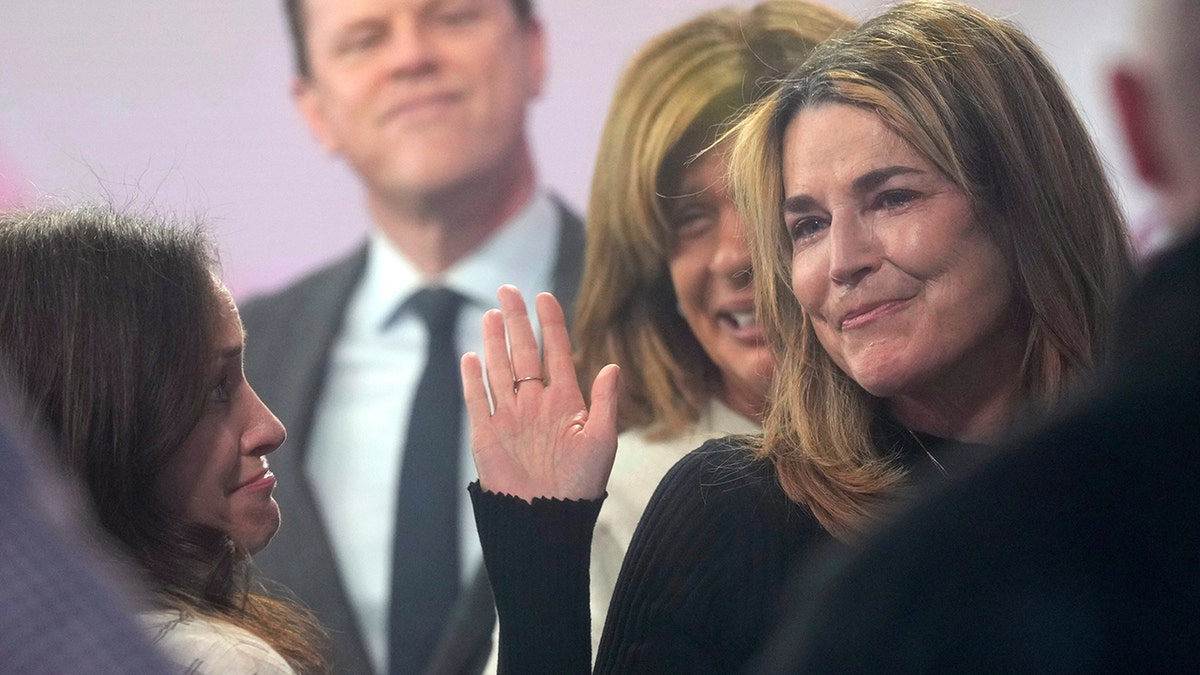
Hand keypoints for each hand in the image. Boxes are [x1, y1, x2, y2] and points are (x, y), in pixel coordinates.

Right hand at [461, 285, 618, 501]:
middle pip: (523, 352)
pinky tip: (471, 356)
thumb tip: (612, 366)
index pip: (555, 352)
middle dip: (515, 321)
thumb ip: (603, 403)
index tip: (545, 296)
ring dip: (494, 343)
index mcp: (564, 401)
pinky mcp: (487, 434)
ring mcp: (509, 416)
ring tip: (491, 314)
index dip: (550, 323)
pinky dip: (473, 378)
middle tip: (507, 290)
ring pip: (499, 370)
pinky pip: (478, 399)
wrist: (545, 519)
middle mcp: (535, 403)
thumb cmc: (580, 485)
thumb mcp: (601, 441)